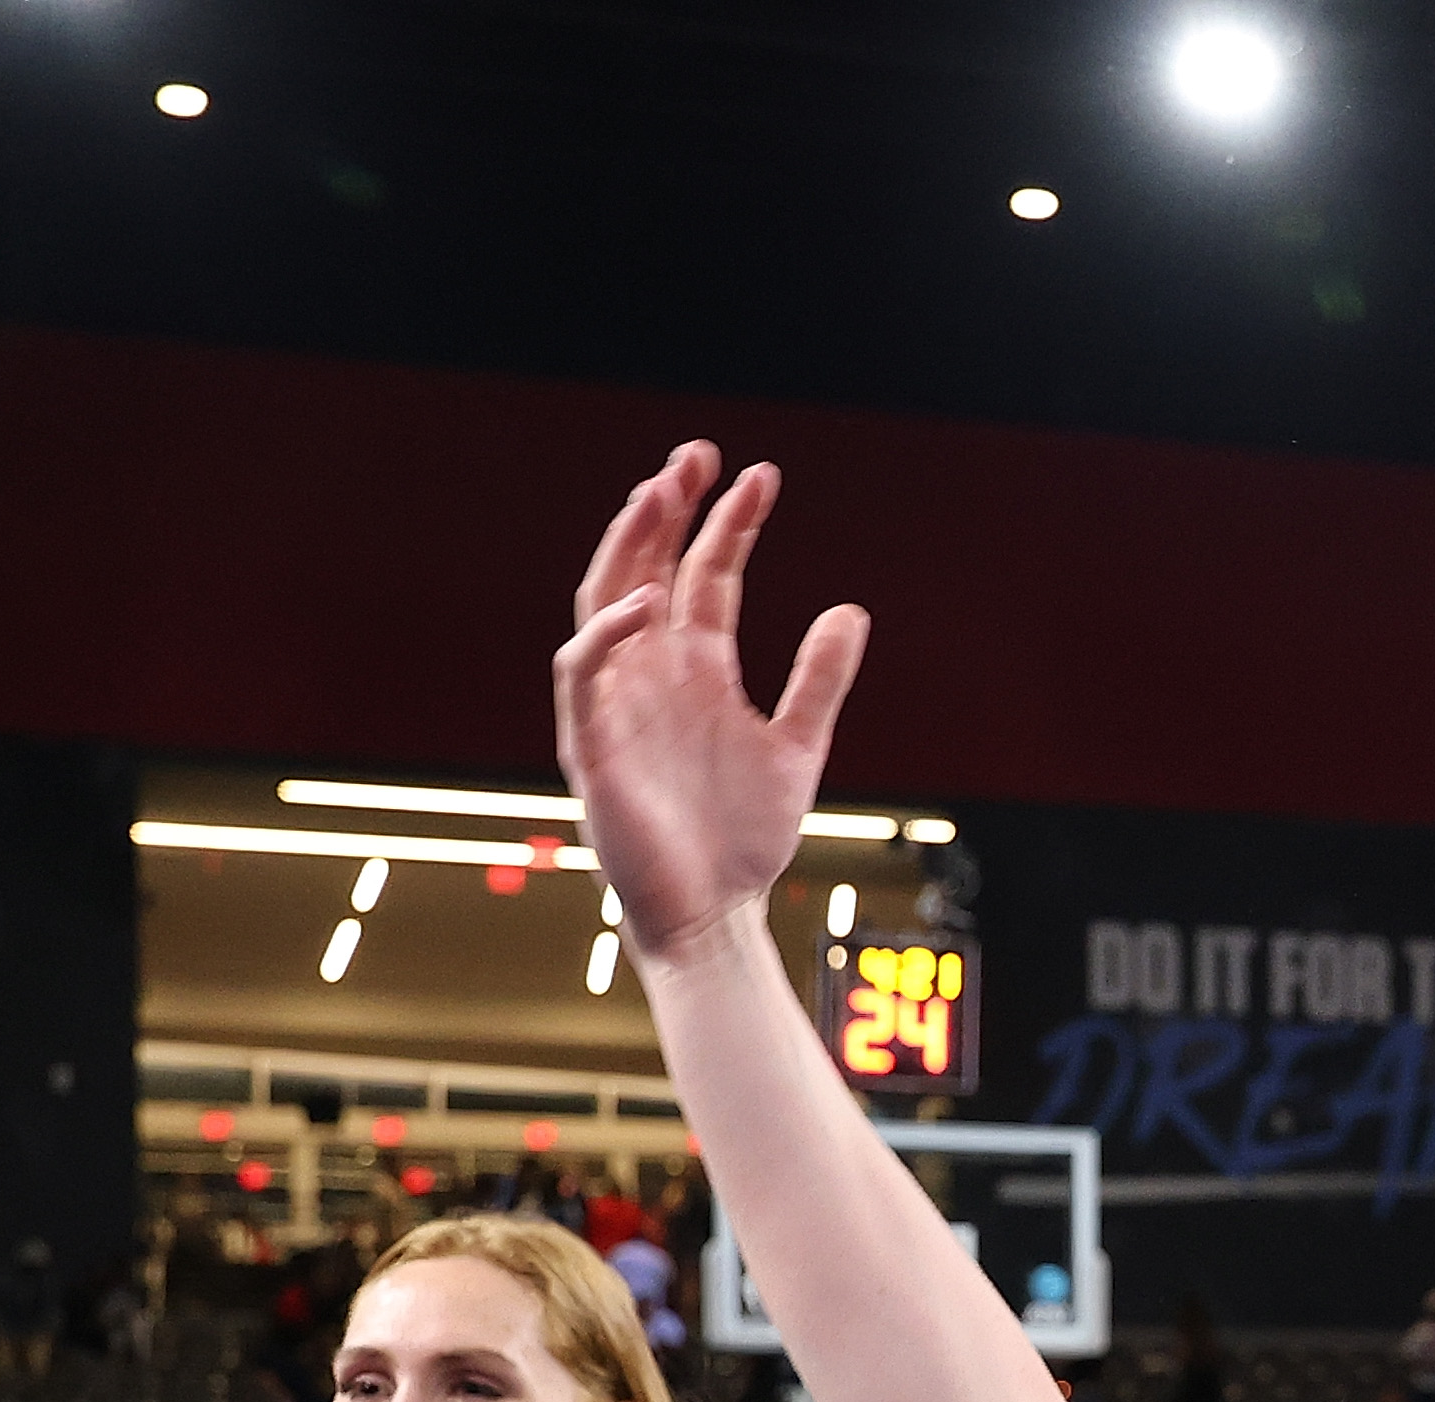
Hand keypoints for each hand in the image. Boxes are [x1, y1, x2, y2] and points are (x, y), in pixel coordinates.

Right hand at [552, 442, 870, 970]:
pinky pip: (584, 675)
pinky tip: (646, 602)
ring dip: (628, 546)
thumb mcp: (799, 748)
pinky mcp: (592, 746)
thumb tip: (851, 610)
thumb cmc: (742, 836)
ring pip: (606, 602)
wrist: (712, 914)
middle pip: (648, 568)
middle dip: (668, 510)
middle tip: (698, 454)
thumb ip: (819, 681)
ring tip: (659, 491)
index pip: (706, 575)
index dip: (730, 524)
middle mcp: (653, 673)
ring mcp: (618, 703)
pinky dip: (608, 635)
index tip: (762, 475)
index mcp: (698, 669)